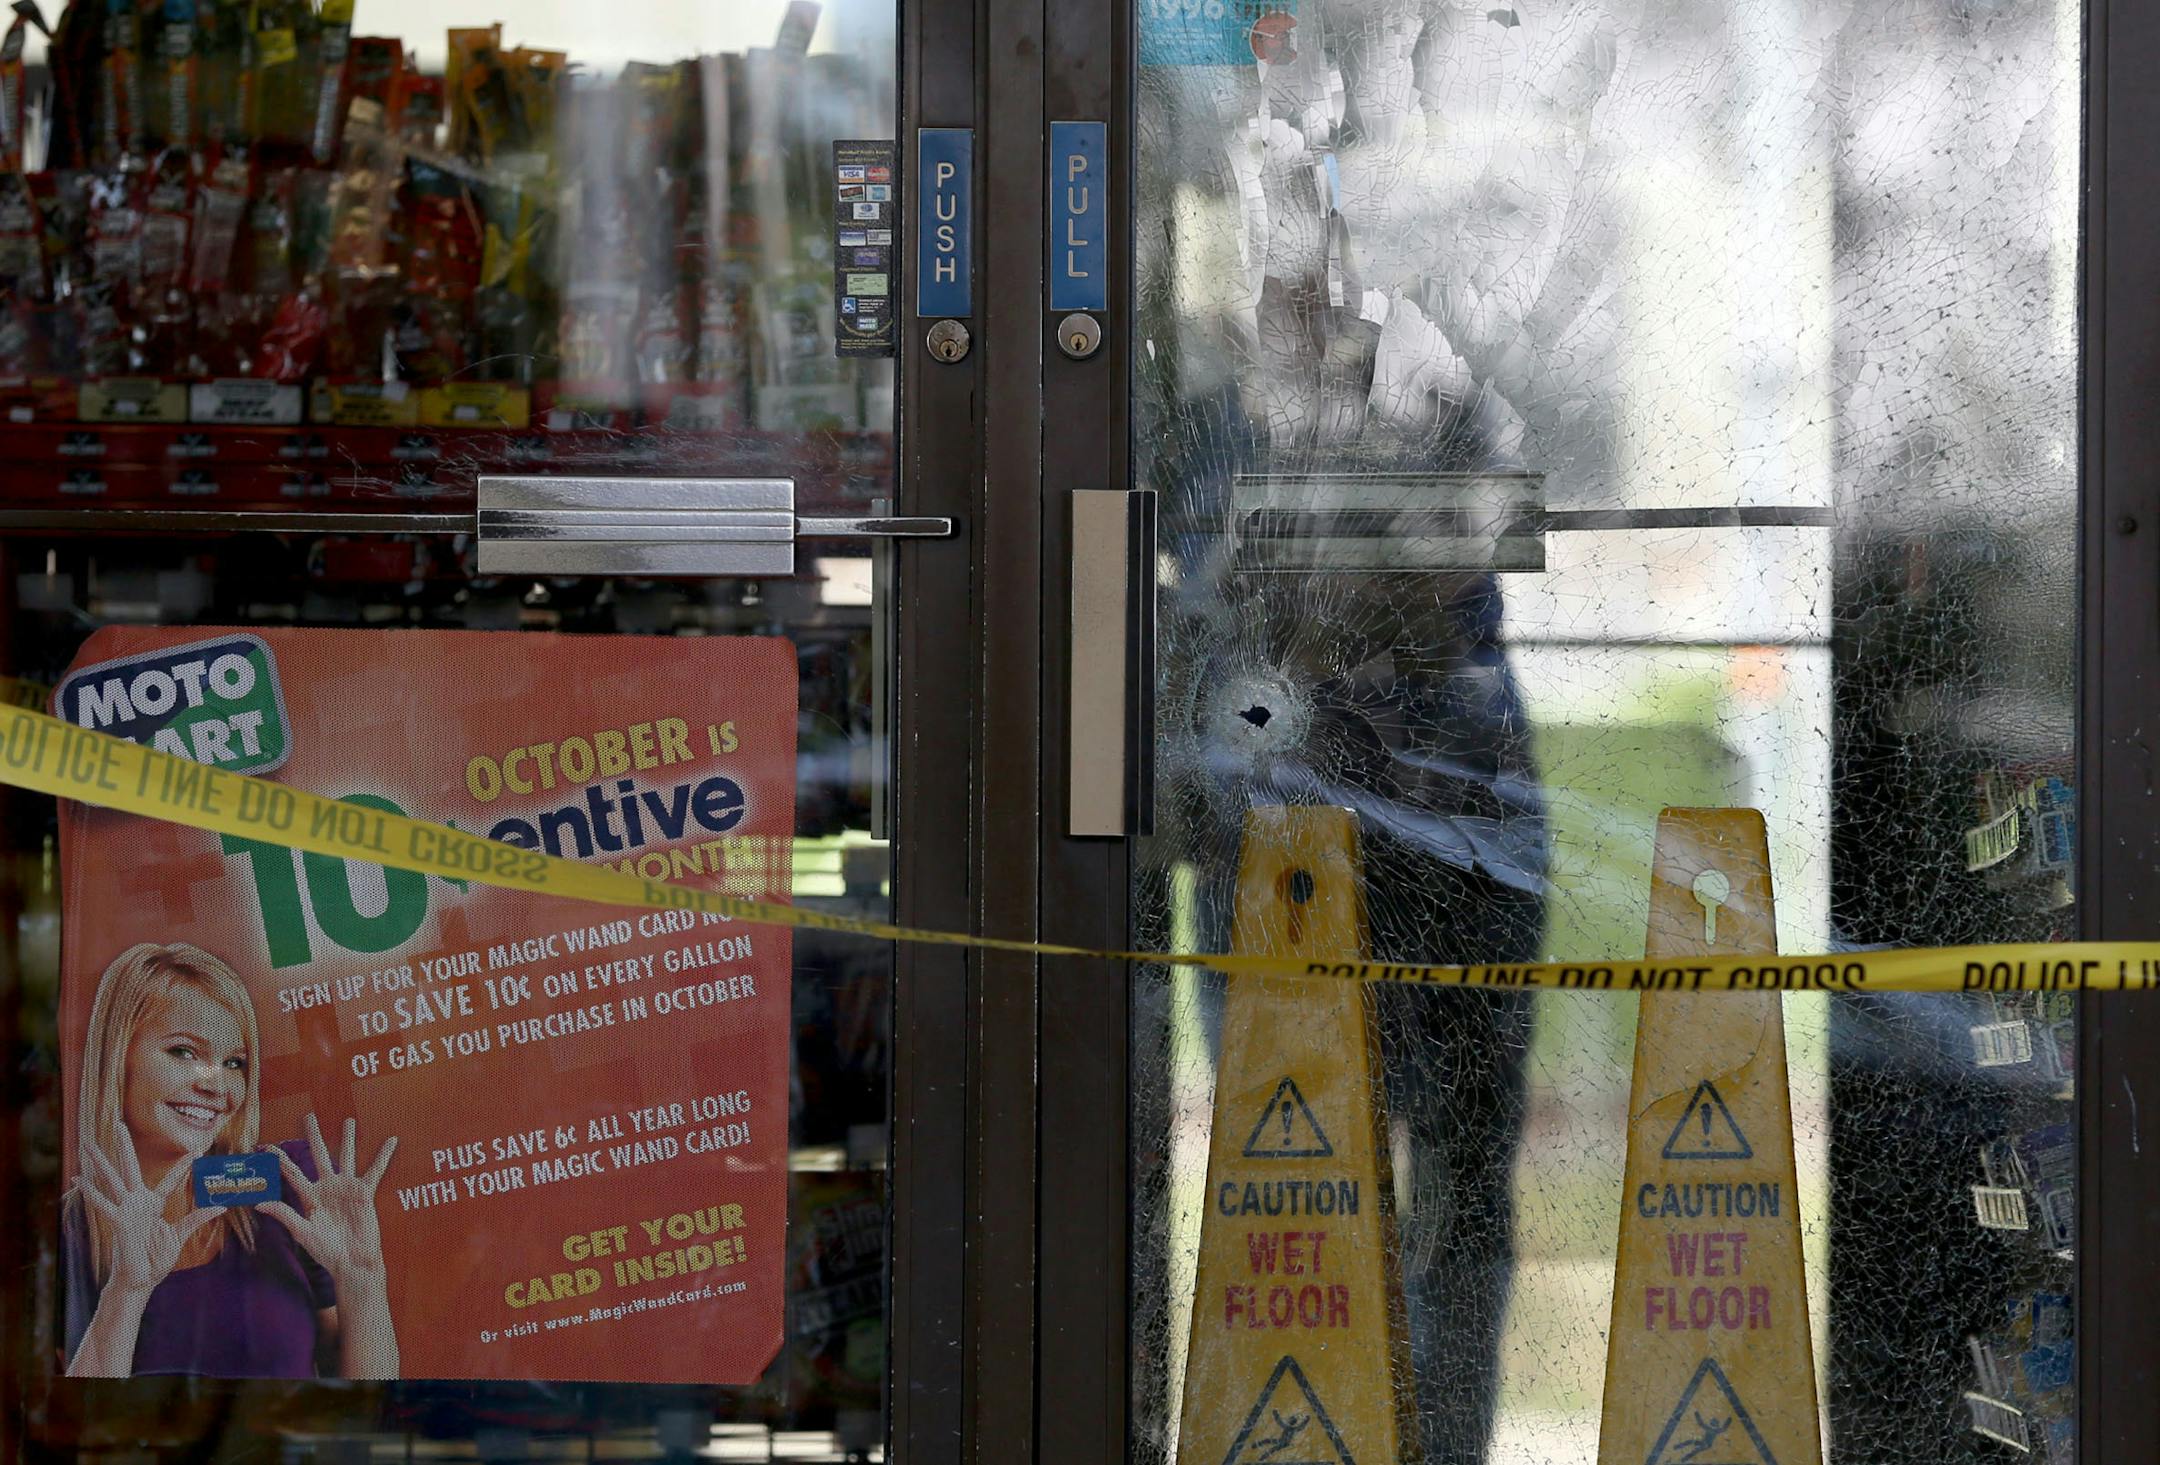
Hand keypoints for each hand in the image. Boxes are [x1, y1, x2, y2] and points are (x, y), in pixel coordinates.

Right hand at [78, 1126, 216, 1296]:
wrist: (140, 1280)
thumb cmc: (157, 1260)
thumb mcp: (180, 1235)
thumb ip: (197, 1218)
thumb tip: (221, 1206)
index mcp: (154, 1204)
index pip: (171, 1180)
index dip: (184, 1166)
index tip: (197, 1149)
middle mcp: (137, 1202)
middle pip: (130, 1166)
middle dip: (124, 1145)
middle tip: (118, 1122)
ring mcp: (125, 1210)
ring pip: (111, 1179)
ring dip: (99, 1162)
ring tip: (87, 1143)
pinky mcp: (117, 1221)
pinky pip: (103, 1203)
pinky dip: (91, 1191)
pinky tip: (78, 1178)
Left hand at [261, 1113, 397, 1293]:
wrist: (351, 1260)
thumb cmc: (325, 1250)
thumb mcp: (302, 1232)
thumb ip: (284, 1214)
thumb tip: (258, 1203)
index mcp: (309, 1197)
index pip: (292, 1173)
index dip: (279, 1159)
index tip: (266, 1145)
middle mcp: (327, 1188)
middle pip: (319, 1155)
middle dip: (313, 1136)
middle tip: (309, 1116)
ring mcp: (346, 1188)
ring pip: (346, 1156)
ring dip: (348, 1138)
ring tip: (348, 1121)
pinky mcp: (364, 1192)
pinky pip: (375, 1169)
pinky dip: (383, 1155)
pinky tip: (390, 1140)